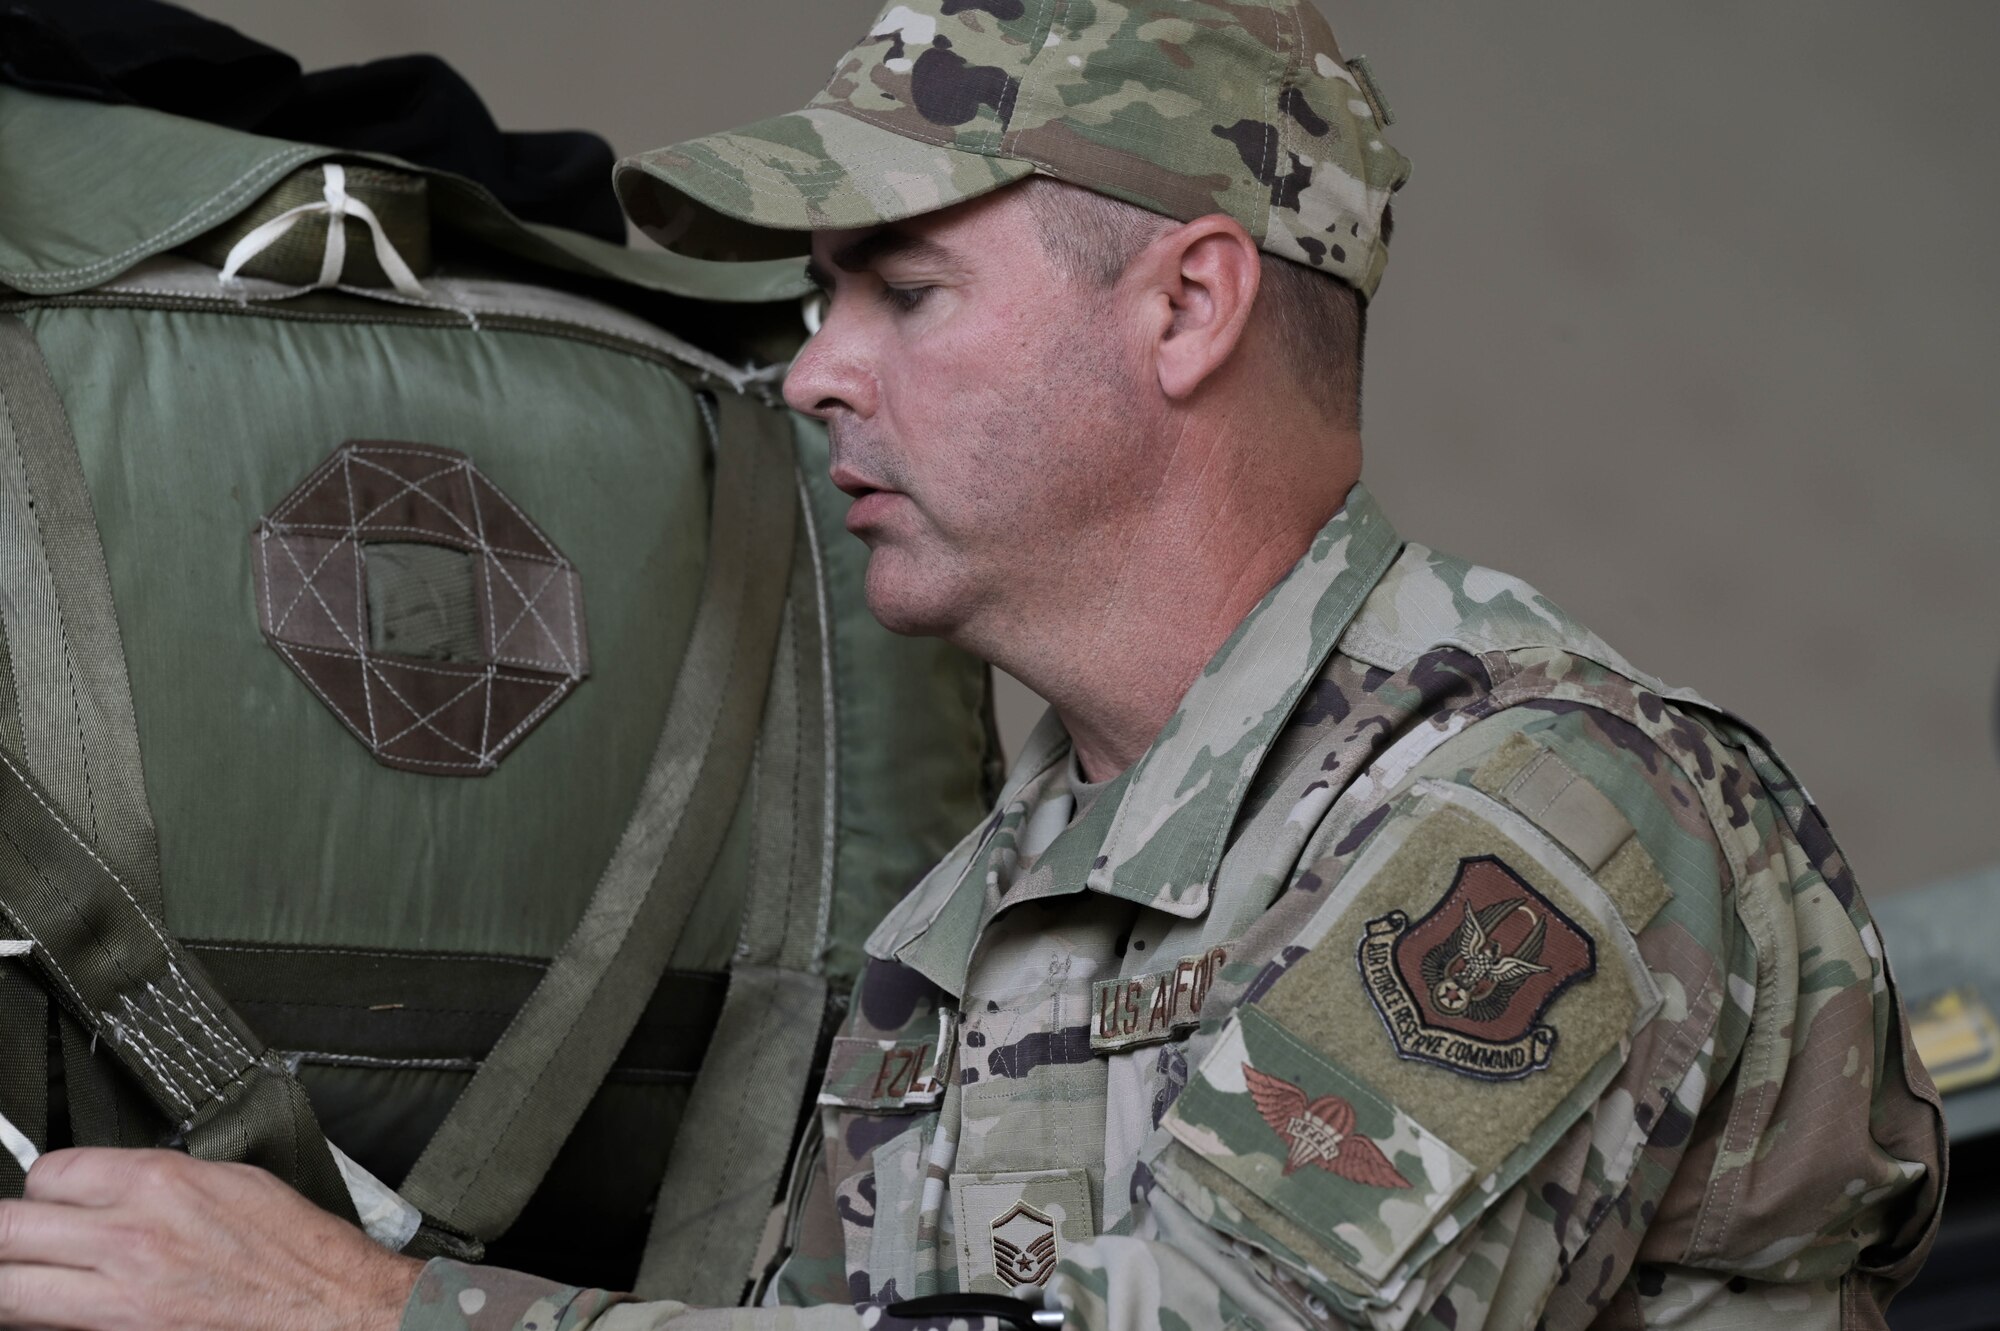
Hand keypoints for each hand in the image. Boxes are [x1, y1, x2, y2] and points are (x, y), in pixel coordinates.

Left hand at [0, 1148, 423, 1330]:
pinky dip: (43, 1320)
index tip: (53, 1201)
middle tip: (20, 1243)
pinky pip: (48, 1330)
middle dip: (7, 1237)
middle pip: (5, 1231)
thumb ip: (157, 1183)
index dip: (45, 1189)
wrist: (331, 1309)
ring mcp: (121, 1297)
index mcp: (159, 1182)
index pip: (48, 1173)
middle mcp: (129, 1237)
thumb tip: (107, 1190)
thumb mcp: (231, 1182)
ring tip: (29, 1279)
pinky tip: (63, 1311)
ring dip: (11, 1282)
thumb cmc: (296, 1250)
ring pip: (7, 1291)